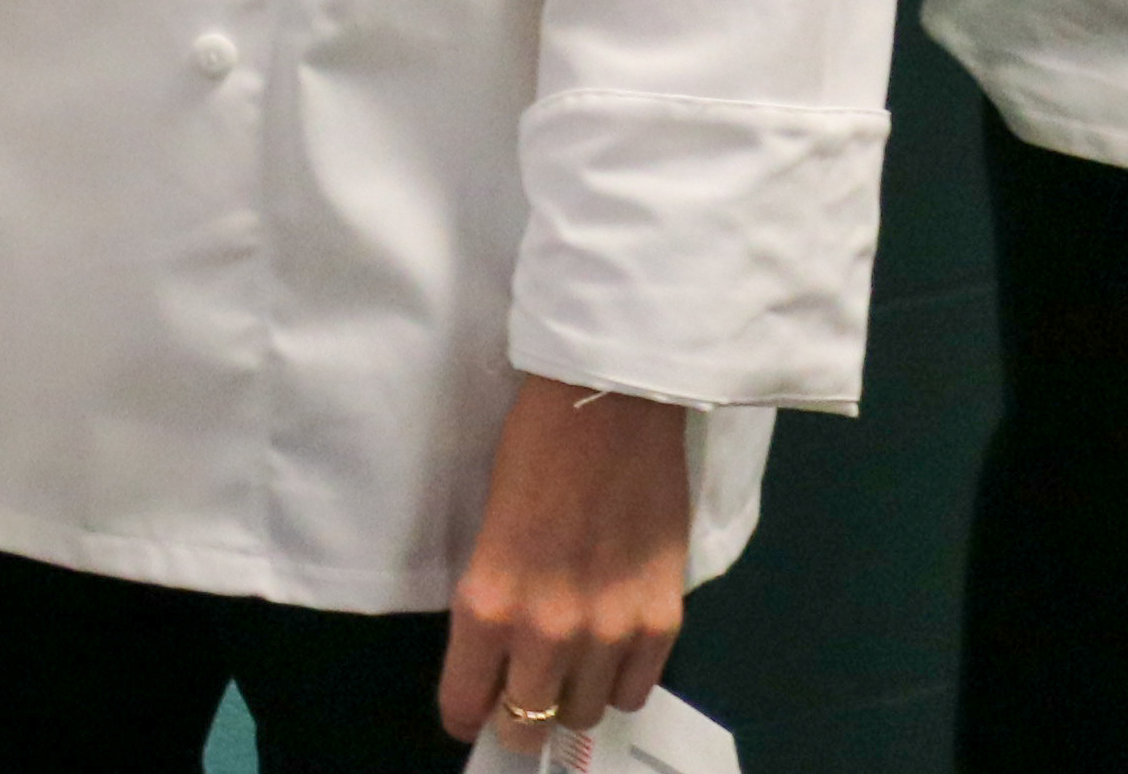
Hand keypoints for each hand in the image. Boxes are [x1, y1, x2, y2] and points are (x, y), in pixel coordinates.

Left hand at [437, 379, 690, 750]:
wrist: (608, 407)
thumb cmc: (533, 451)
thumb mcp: (487, 532)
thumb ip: (494, 601)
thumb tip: (498, 655)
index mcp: (488, 602)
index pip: (466, 700)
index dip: (465, 713)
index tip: (470, 711)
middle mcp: (546, 631)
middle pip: (528, 721)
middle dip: (517, 714)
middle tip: (521, 692)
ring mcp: (609, 631)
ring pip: (585, 712)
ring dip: (572, 695)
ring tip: (571, 664)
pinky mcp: (662, 620)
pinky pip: (638, 688)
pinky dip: (620, 680)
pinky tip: (612, 651)